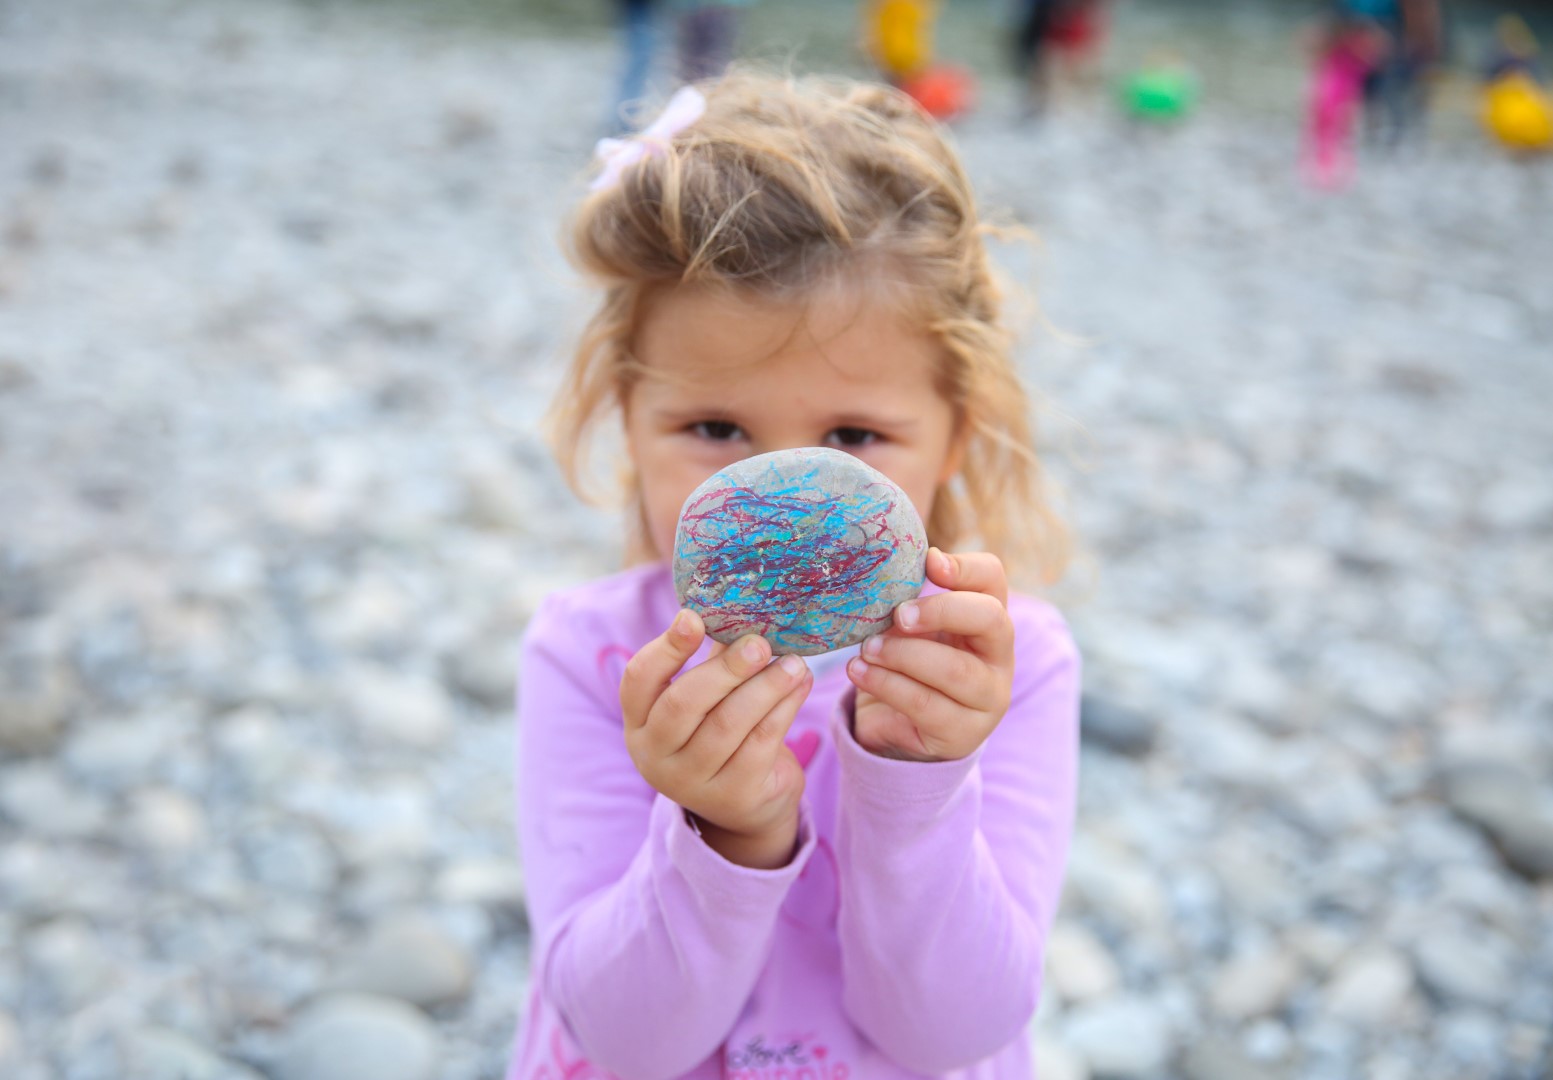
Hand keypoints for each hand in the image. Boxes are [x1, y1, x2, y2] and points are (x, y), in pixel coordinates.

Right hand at [620, 609, 812, 868]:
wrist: (746, 804)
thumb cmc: (721, 730)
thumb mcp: (705, 699)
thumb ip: (712, 657)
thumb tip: (739, 603)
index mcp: (639, 721)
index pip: (638, 680)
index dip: (665, 648)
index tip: (694, 617)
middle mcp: (655, 754)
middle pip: (683, 705)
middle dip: (724, 669)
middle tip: (759, 643)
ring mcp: (692, 781)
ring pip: (727, 725)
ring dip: (765, 687)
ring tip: (794, 662)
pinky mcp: (734, 796)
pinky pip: (760, 744)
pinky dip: (784, 709)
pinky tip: (800, 685)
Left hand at [846, 548, 1014, 761]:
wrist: (900, 732)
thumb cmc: (907, 668)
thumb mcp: (911, 631)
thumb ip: (909, 604)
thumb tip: (886, 576)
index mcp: (987, 620)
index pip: (993, 580)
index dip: (965, 567)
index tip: (929, 562)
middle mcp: (999, 657)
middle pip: (990, 618)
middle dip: (940, 610)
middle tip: (898, 614)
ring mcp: (988, 698)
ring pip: (954, 669)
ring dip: (902, 654)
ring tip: (866, 648)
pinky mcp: (963, 733)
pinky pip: (924, 704)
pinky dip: (886, 684)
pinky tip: (859, 672)